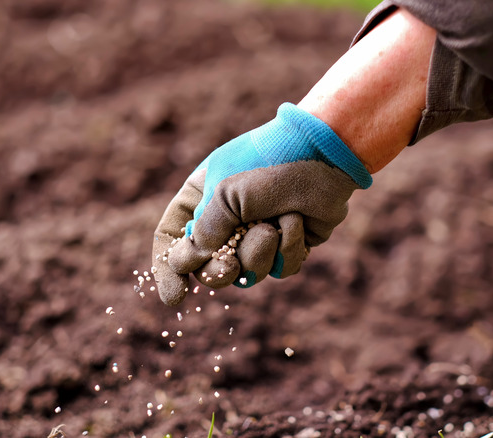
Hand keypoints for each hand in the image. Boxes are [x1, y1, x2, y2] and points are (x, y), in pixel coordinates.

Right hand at [152, 103, 371, 305]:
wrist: (324, 154)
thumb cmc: (269, 163)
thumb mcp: (225, 193)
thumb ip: (204, 232)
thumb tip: (186, 264)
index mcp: (201, 198)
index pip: (172, 239)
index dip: (168, 270)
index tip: (175, 296)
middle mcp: (227, 220)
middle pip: (208, 268)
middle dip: (219, 271)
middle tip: (229, 267)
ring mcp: (258, 234)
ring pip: (247, 273)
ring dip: (259, 253)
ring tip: (273, 224)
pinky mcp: (288, 245)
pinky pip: (280, 270)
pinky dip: (289, 248)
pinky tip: (297, 222)